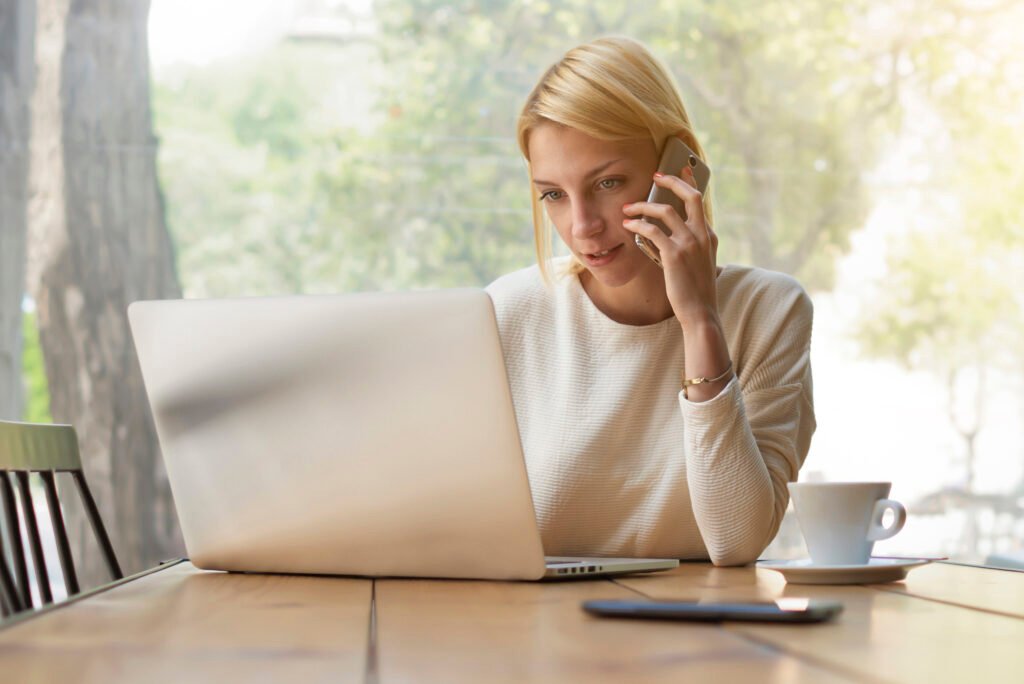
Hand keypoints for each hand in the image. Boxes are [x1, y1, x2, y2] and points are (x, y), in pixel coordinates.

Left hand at [622, 167, 719, 328]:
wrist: (700, 313)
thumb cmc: (695, 291)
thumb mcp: (697, 264)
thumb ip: (687, 246)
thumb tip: (663, 235)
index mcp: (709, 236)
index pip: (699, 201)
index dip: (688, 182)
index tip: (679, 169)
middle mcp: (703, 235)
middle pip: (690, 196)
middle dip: (671, 181)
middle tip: (655, 176)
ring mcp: (690, 243)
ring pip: (665, 211)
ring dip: (643, 206)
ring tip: (628, 208)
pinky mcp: (674, 254)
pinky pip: (652, 231)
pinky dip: (638, 225)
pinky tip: (628, 225)